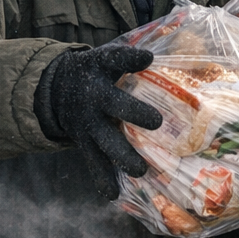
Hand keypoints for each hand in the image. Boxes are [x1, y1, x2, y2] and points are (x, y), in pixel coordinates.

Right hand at [37, 43, 162, 199]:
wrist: (56, 87)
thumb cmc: (99, 71)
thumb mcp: (110, 57)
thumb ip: (136, 56)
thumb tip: (182, 42)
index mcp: (101, 68)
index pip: (116, 58)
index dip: (131, 58)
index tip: (147, 59)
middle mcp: (94, 95)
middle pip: (113, 103)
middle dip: (134, 113)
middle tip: (157, 122)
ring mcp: (87, 121)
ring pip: (104, 139)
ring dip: (122, 155)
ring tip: (140, 169)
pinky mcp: (83, 141)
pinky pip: (92, 161)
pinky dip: (101, 179)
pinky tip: (112, 194)